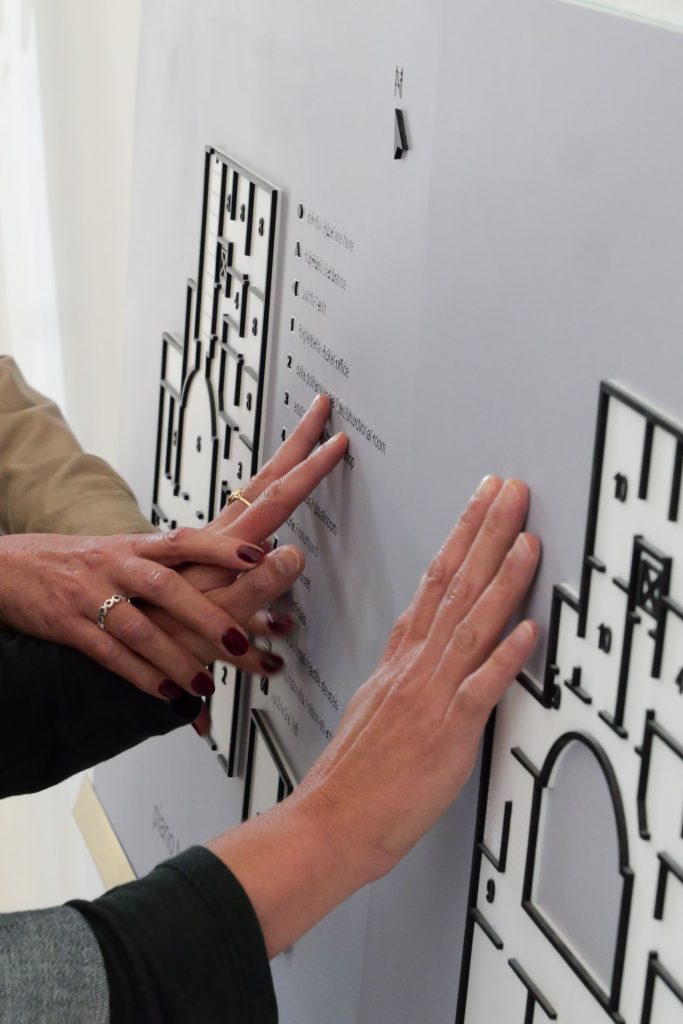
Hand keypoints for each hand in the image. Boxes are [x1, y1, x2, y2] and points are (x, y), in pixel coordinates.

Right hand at [0, 529, 270, 699]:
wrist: (8, 566)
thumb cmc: (77, 561)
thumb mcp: (122, 550)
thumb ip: (170, 560)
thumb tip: (230, 561)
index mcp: (135, 546)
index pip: (185, 540)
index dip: (221, 548)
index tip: (258, 557)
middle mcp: (116, 566)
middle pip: (166, 587)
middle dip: (206, 616)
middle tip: (241, 641)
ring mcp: (91, 596)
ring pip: (138, 628)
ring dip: (175, 658)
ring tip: (205, 683)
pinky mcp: (68, 626)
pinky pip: (108, 654)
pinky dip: (139, 675)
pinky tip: (165, 693)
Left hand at [145, 394, 348, 674]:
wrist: (122, 640)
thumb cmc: (160, 634)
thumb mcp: (214, 616)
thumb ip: (255, 586)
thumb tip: (293, 554)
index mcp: (227, 546)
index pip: (278, 497)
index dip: (311, 469)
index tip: (335, 441)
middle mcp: (220, 538)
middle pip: (267, 478)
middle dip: (296, 442)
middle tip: (318, 408)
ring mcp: (212, 546)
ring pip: (256, 497)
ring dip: (283, 469)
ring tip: (303, 449)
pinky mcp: (207, 561)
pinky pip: (248, 526)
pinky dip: (267, 509)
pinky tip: (278, 522)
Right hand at [208, 475, 540, 956]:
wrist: (328, 822)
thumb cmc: (351, 775)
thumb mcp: (375, 707)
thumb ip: (404, 673)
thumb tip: (423, 651)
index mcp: (400, 659)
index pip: (435, 581)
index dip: (462, 537)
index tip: (480, 504)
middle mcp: (415, 666)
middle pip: (455, 585)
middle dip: (486, 531)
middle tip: (509, 490)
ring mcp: (429, 695)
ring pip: (469, 623)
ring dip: (502, 577)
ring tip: (527, 537)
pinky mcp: (444, 733)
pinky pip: (478, 689)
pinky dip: (504, 657)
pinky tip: (527, 630)